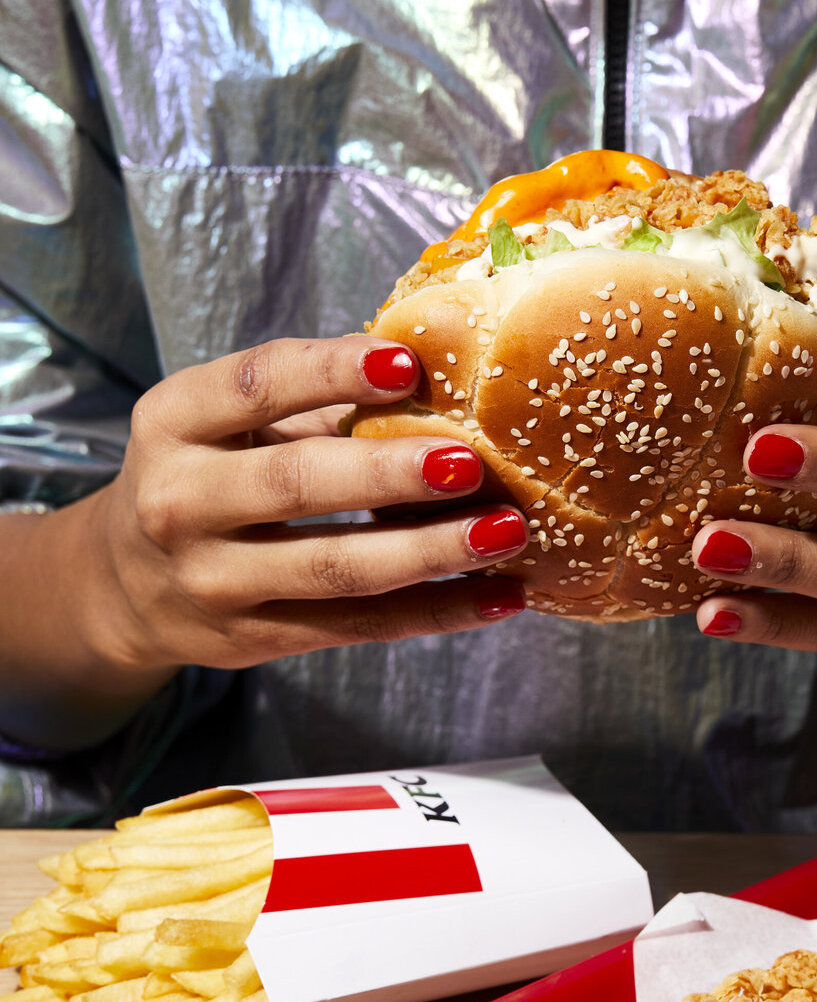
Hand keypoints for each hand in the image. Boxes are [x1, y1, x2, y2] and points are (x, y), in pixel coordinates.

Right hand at [65, 335, 527, 695]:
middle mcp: (183, 502)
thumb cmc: (206, 474)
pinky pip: (357, 625)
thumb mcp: (224, 423)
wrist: (127, 584)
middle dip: (390, 473)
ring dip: (431, 552)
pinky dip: (435, 611)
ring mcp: (215, 579)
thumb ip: (309, 396)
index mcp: (175, 423)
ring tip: (504, 532)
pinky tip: (498, 597)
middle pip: (297, 484)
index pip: (254, 386)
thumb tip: (435, 368)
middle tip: (470, 462)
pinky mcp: (255, 637)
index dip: (330, 372)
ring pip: (335, 567)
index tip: (407, 364)